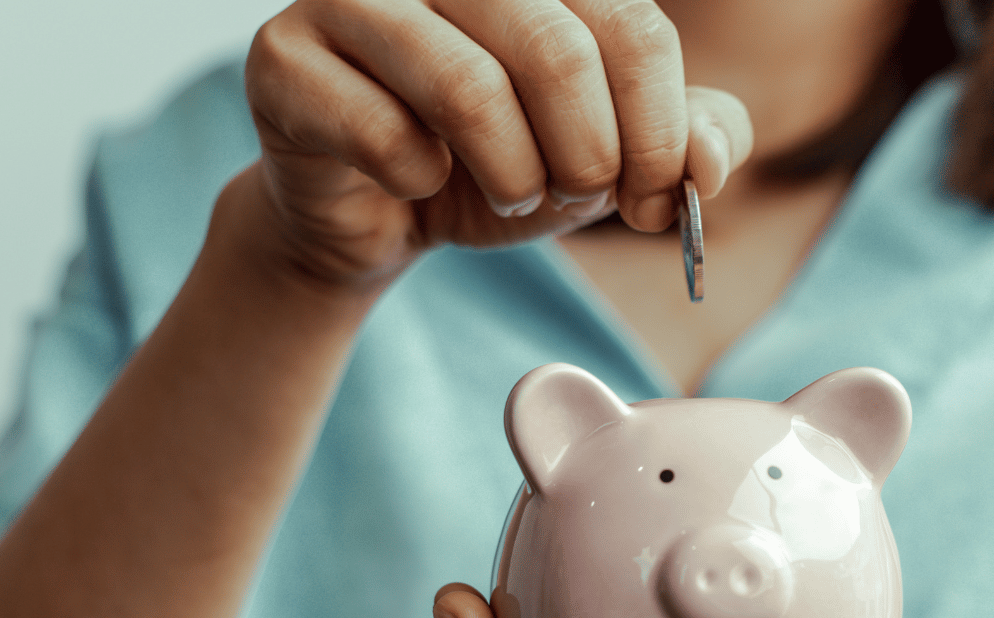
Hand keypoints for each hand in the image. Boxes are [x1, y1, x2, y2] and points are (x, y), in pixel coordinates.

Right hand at [239, 0, 752, 288]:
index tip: (652, 196)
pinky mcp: (285, 59)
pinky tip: (417, 182)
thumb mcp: (608, 156)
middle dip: (585, 156)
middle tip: (574, 195)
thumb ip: (680, 142)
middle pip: (557, 51)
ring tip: (510, 191)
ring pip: (468, 89)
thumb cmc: (497, 163)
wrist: (380, 213)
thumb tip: (708, 161)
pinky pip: (382, 134)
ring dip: (510, 174)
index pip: (633, 28)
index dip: (658, 132)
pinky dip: (420, 184)